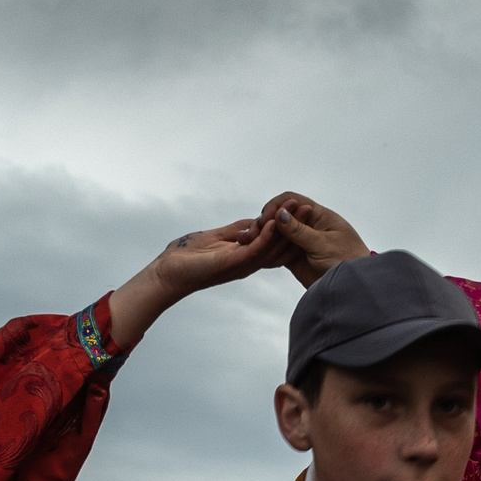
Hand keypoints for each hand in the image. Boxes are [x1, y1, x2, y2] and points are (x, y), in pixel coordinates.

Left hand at [105, 216, 300, 349]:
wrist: (169, 272)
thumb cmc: (188, 257)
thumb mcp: (217, 238)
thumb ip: (237, 230)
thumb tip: (253, 222)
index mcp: (245, 256)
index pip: (273, 240)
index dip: (288, 226)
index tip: (301, 209)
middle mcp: (248, 262)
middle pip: (278, 244)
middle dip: (296, 226)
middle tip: (311, 209)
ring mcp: (242, 264)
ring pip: (271, 246)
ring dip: (286, 228)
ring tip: (300, 210)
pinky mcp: (232, 263)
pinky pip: (255, 249)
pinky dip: (267, 235)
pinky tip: (276, 221)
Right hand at [258, 193, 371, 287]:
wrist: (354, 288)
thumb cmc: (349, 263)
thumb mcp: (324, 245)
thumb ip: (301, 231)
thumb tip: (280, 214)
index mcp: (318, 215)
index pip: (291, 200)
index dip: (276, 206)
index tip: (266, 220)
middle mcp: (307, 225)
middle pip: (280, 215)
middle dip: (264, 222)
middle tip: (251, 234)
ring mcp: (300, 241)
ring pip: (275, 232)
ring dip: (262, 236)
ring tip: (246, 242)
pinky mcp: (295, 257)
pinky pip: (276, 249)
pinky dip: (265, 249)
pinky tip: (254, 252)